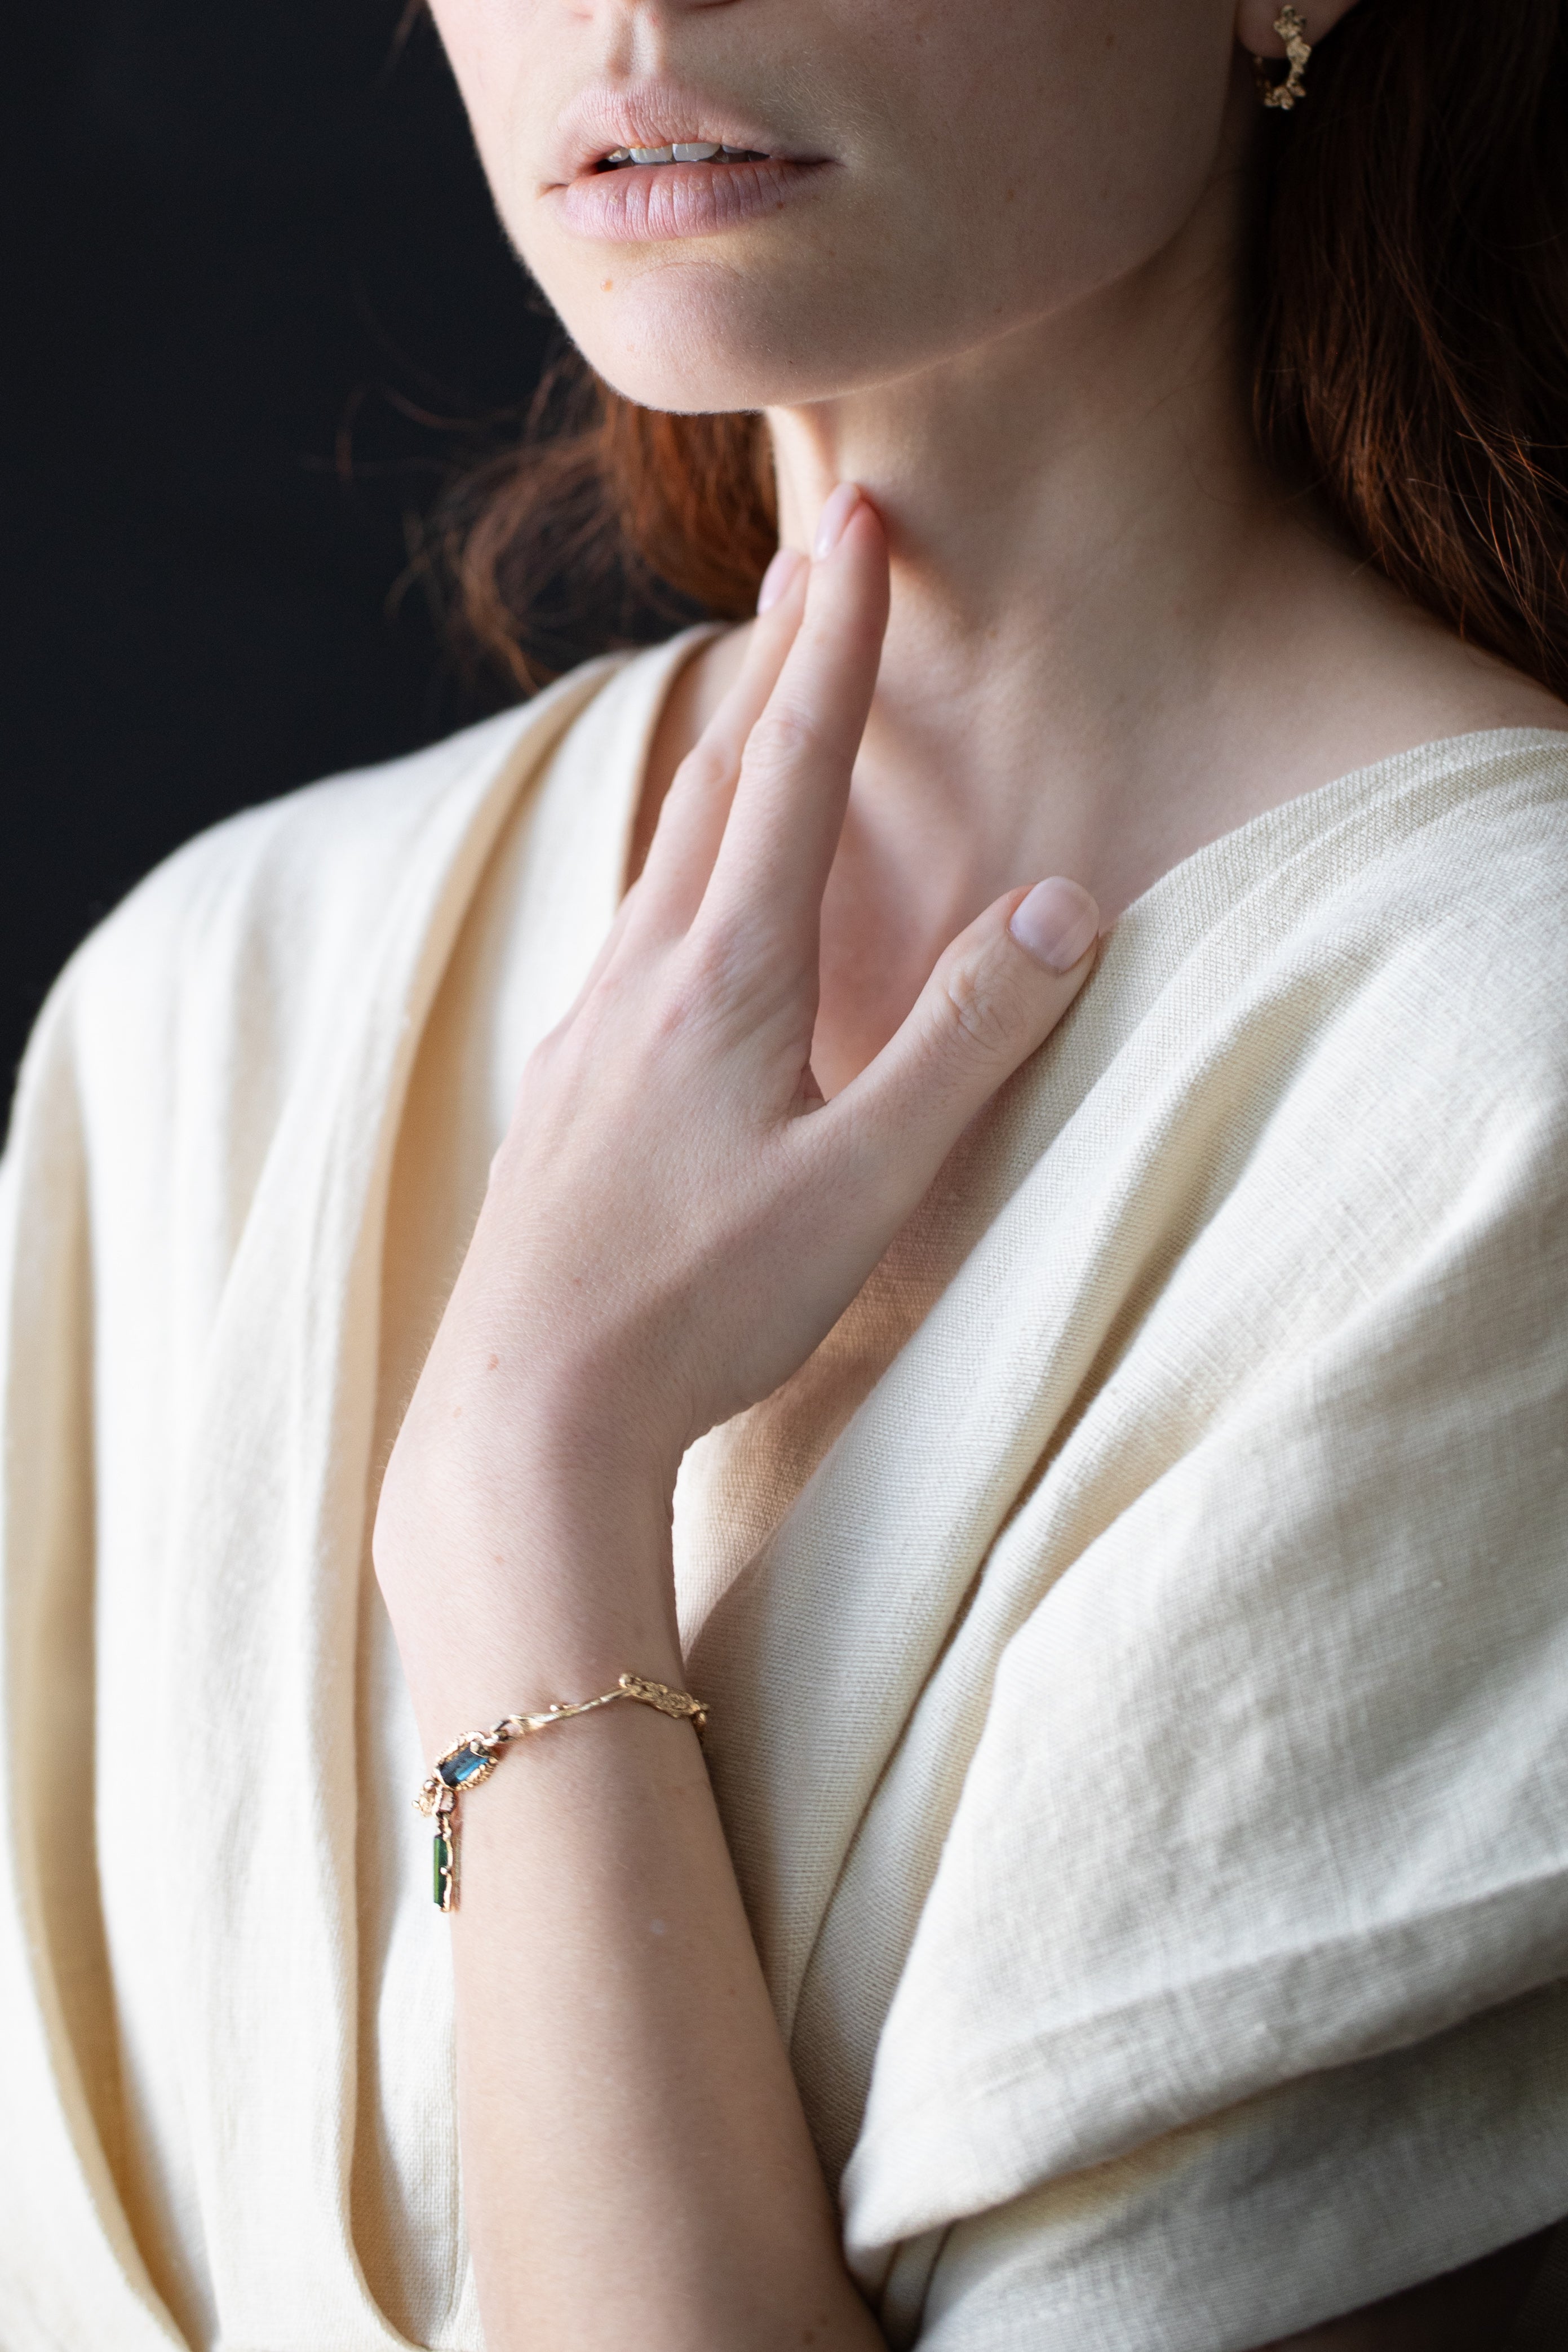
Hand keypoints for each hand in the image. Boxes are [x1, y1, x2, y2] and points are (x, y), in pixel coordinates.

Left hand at [375, 485, 1099, 1676]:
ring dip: (722, 757)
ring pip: (666, 852)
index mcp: (726, 974)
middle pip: (720, 776)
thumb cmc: (698, 1304)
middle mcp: (645, 973)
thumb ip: (965, 1042)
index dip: (839, 637)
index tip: (858, 519)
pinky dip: (679, 865)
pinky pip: (633, 932)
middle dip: (778, 657)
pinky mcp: (570, 1086)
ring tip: (752, 703)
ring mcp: (594, 1028)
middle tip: (810, 558)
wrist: (524, 1409)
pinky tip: (680, 907)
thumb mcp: (864, 1183)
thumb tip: (1062, 908)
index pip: (798, 763)